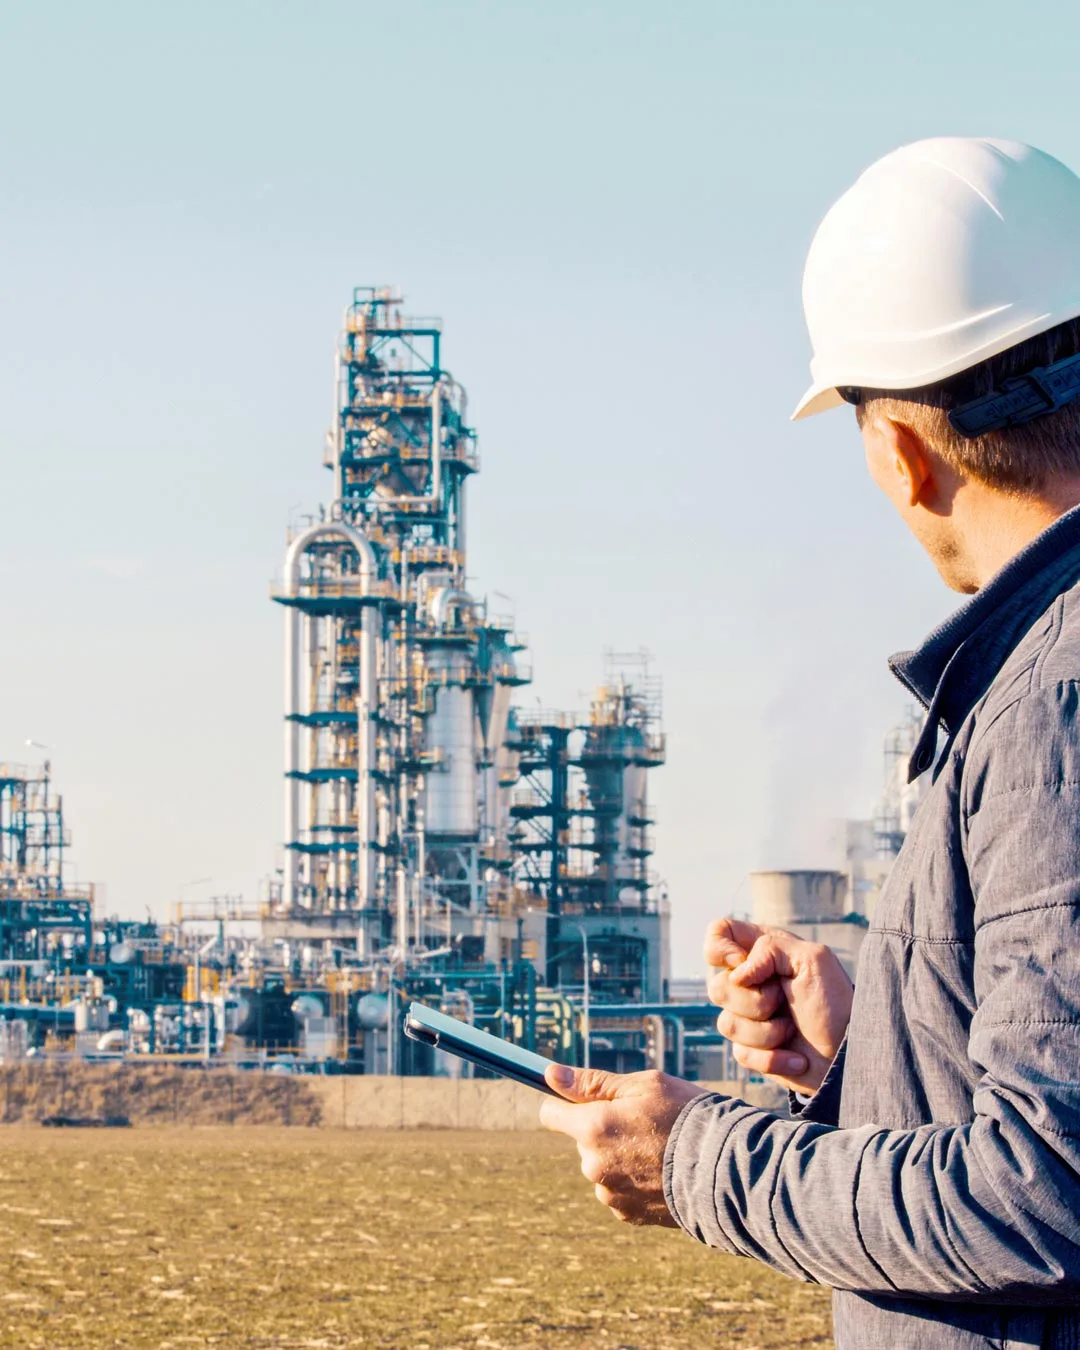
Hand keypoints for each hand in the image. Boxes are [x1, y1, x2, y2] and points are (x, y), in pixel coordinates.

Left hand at [538, 1064, 702, 1225]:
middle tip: (644, 1122)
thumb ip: (593, 1082)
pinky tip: (662, 1171)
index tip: (585, 1100)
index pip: (551, 1114)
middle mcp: (593, 1165)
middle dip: (603, 1129)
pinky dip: (634, 1180)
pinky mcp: (627, 1214)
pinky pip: (619, 1190)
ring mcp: (610, 1193)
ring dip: (619, 1157)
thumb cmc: (686, 1117)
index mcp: (593, 1128)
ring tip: (659, 1149)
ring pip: (602, 1166)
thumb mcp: (644, 1086)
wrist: (726, 1171)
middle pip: (583, 1140)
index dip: (565, 1103)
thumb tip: (550, 1074)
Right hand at [705, 917, 852, 1094]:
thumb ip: (770, 949)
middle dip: (754, 1000)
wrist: (847, 1056)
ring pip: (727, 1024)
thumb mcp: (813, 960)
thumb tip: (737, 974)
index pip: (719, 933)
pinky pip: (740, 1054)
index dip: (719, 948)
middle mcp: (749, 981)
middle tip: (784, 1000)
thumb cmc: (835, 1004)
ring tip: (792, 1030)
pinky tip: (796, 1057)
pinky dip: (772, 1058)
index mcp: (762, 951)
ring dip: (767, 1032)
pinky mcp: (751, 1049)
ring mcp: (748, 1017)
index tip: (740, 963)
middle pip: (717, 986)